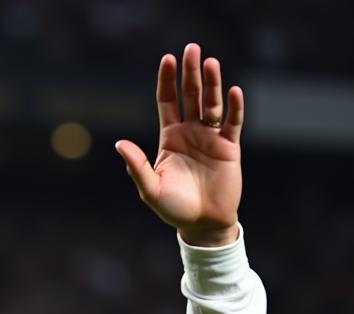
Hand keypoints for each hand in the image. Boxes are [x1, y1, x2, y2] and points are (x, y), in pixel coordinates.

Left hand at [115, 43, 242, 246]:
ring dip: (212, 84)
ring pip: (212, 104)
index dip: (168, 81)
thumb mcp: (150, 188)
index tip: (168, 59)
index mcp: (170, 138)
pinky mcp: (229, 148)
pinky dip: (234, 108)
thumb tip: (119, 144)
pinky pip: (233, 123)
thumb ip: (136, 166)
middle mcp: (191, 133)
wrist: (202, 224)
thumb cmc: (173, 208)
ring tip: (211, 63)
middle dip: (191, 73)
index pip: (168, 102)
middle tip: (192, 49)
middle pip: (191, 96)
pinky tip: (232, 91)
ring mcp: (211, 138)